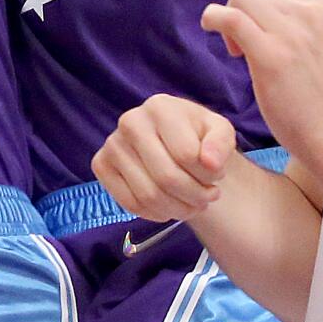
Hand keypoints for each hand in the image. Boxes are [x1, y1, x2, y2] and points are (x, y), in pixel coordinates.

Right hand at [93, 95, 236, 222]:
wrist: (172, 140)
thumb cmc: (197, 135)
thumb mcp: (220, 131)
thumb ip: (222, 143)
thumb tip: (210, 163)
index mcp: (160, 107)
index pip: (188, 155)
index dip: (210, 175)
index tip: (217, 176)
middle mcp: (130, 122)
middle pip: (167, 178)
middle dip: (195, 196)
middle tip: (208, 198)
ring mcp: (112, 144)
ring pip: (149, 195)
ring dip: (179, 209)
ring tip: (193, 204)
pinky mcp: (100, 165)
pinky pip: (129, 204)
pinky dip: (155, 214)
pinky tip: (169, 207)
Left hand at [201, 0, 322, 173]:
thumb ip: (306, 24)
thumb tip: (269, 10)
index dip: (267, 4)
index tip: (266, 31)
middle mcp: (314, 14)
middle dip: (247, 15)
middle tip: (247, 47)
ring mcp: (293, 33)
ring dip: (230, 18)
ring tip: (238, 50)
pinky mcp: (270, 55)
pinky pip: (230, 19)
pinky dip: (213, 18)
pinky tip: (210, 28)